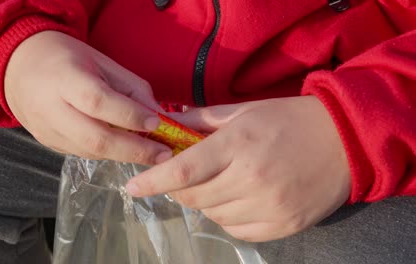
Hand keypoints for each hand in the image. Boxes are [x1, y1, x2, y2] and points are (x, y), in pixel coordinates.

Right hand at [5, 31, 171, 163]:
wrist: (19, 67)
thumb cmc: (67, 59)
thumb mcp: (101, 62)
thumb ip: (131, 87)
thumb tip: (157, 115)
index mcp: (64, 77)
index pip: (98, 101)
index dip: (129, 115)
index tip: (157, 123)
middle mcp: (50, 108)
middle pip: (95, 138)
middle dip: (134, 150)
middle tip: (163, 154)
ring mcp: (46, 130)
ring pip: (91, 151)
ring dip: (125, 155)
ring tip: (151, 154)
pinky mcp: (48, 143)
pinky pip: (83, 153)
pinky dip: (109, 154)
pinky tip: (126, 150)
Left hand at [126, 96, 350, 241]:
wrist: (346, 142)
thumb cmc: (291, 120)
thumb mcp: (245, 111)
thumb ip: (203, 120)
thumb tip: (168, 125)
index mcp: (240, 145)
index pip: (185, 170)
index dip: (153, 180)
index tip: (132, 187)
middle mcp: (252, 179)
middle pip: (194, 197)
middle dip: (181, 188)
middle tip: (187, 175)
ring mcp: (269, 207)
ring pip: (213, 216)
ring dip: (206, 202)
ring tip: (222, 182)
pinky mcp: (283, 226)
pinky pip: (237, 230)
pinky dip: (228, 217)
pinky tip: (239, 199)